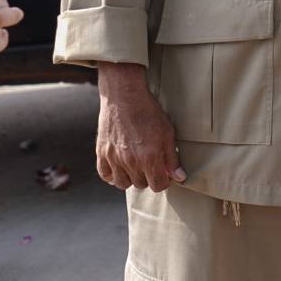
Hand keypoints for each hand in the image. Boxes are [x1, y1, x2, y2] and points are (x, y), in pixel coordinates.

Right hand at [95, 62, 184, 192]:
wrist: (124, 94)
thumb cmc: (147, 110)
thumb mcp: (167, 132)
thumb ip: (172, 158)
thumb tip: (179, 177)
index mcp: (149, 157)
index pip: (158, 186)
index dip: (163, 180)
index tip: (164, 172)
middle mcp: (130, 161)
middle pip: (141, 184)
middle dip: (148, 176)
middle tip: (150, 162)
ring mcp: (114, 158)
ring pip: (123, 183)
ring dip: (131, 177)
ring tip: (136, 164)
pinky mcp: (102, 152)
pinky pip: (106, 175)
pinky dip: (113, 175)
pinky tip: (120, 166)